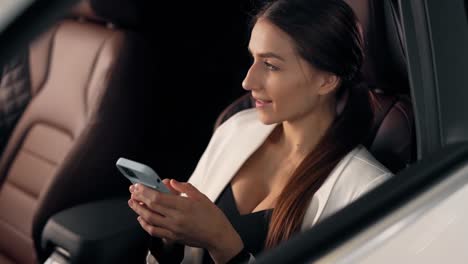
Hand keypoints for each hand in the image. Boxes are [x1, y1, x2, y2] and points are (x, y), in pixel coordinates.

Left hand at [128, 179, 243, 262]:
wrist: (218, 237)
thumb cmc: (213, 217)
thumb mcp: (202, 197)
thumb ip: (185, 188)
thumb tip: (171, 182)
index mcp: (184, 206)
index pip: (158, 197)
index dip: (145, 191)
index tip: (138, 185)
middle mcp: (176, 219)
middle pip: (151, 207)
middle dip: (139, 197)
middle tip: (133, 191)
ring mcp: (173, 229)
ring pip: (149, 219)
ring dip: (138, 210)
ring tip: (133, 203)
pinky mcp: (172, 237)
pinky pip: (154, 231)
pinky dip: (145, 224)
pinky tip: (142, 218)